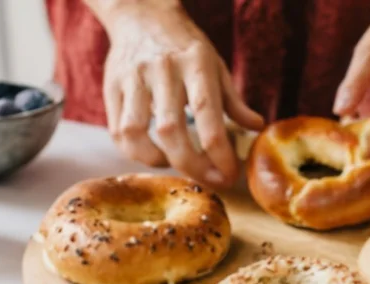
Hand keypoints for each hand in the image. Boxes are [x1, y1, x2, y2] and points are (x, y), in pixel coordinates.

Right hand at [99, 1, 263, 186]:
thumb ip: (234, 102)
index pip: (208, 114)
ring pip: (136, 132)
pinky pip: (118, 130)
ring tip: (175, 164)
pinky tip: (153, 154)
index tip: (230, 175)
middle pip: (171, 130)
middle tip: (209, 181)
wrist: (142, 16)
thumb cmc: (185, 47)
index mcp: (195, 64)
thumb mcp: (216, 67)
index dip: (219, 153)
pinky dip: (135, 152)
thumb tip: (257, 128)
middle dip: (192, 166)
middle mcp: (163, 70)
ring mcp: (133, 79)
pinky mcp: (112, 88)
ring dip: (157, 160)